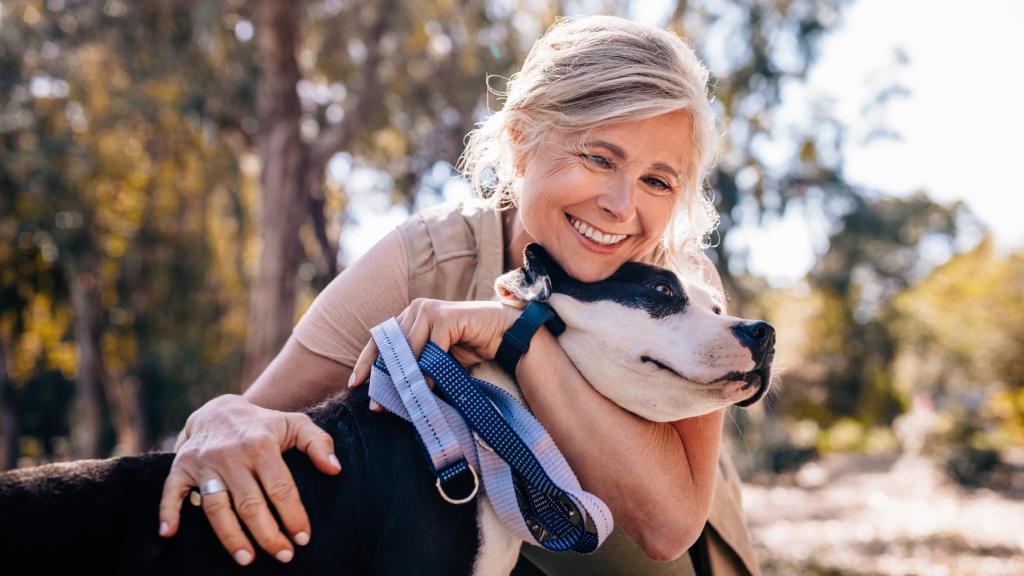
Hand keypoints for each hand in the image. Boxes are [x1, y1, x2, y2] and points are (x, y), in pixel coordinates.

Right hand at [158, 394, 341, 565]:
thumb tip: (335, 470)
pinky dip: (167, 512)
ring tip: (247, 559)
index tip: (303, 537)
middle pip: (250, 503)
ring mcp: (204, 462)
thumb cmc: (264, 425)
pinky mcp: (181, 467)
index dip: (293, 515)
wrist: (220, 409)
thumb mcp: (296, 424)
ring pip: (216, 506)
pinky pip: (171, 492)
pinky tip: (169, 534)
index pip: (280, 487)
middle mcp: (231, 454)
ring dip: (230, 536)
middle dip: (268, 534)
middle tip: (283, 555)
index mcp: (262, 444)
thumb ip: (319, 443)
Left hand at [348, 298, 519, 410]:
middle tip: (377, 404)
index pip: (380, 340)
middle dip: (383, 377)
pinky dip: (428, 370)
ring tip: (401, 401)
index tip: (355, 384)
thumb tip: (387, 394)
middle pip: (391, 346)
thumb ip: (414, 367)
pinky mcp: (446, 316)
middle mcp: (416, 308)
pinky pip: (431, 348)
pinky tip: (427, 388)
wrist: (503, 334)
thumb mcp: (435, 359)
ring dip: (405, 377)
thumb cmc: (469, 347)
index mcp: (409, 316)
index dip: (367, 362)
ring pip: (409, 348)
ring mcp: (430, 310)